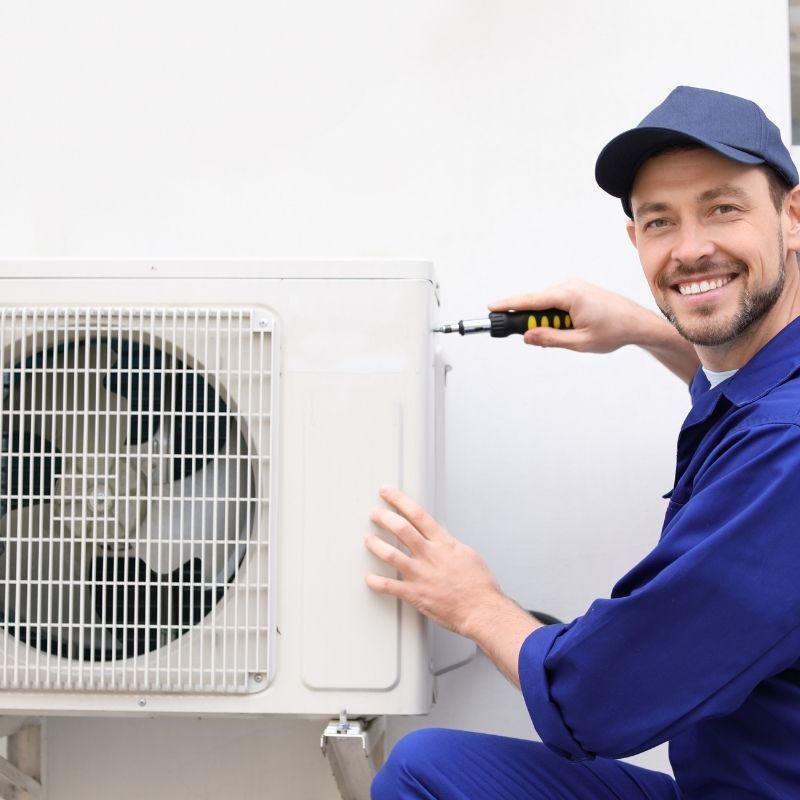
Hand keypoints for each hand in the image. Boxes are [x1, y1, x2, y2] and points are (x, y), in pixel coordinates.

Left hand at [365, 487, 539, 685]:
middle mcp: (429, 555)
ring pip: (390, 554)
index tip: (388, 492)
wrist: (482, 609)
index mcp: (443, 543)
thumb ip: (449, 544)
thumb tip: (441, 537)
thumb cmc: (479, 585)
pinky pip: (389, 586)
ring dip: (376, 545)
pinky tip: (369, 578)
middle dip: (384, 518)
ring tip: (369, 540)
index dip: (399, 500)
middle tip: (375, 514)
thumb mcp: (467, 554)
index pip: (417, 514)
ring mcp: (420, 574)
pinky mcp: (415, 593)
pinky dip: (376, 582)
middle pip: (401, 529)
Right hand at [490, 278, 699, 382]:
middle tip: (538, 338)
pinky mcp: (576, 290)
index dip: (509, 304)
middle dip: (533, 321)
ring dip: (547, 321)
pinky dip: (554, 316)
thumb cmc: (614, 331)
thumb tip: (527, 336)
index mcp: (569, 295)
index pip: (531, 300)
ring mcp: (573, 286)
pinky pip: (555, 302)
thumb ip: (550, 338)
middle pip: (536, 303)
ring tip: (568, 335)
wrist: (636, 323)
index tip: (491, 307)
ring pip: (545, 304)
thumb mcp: (580, 342)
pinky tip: (569, 328)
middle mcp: (569, 285)